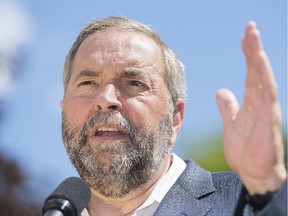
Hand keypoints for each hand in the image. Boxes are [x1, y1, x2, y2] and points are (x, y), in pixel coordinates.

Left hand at [216, 22, 285, 194]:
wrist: (254, 172)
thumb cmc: (246, 149)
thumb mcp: (232, 123)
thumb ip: (229, 107)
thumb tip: (222, 91)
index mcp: (252, 102)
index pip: (251, 73)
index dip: (248, 55)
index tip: (244, 37)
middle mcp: (261, 102)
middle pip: (258, 70)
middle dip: (254, 49)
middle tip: (249, 28)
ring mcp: (266, 110)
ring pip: (263, 78)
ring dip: (257, 57)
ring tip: (253, 36)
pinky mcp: (268, 120)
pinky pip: (266, 95)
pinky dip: (263, 77)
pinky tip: (258, 62)